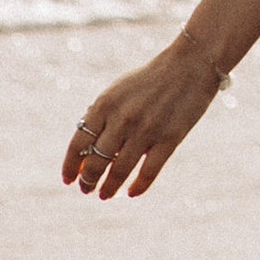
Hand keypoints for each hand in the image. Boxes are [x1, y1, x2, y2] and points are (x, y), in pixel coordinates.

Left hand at [63, 36, 230, 201]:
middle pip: (96, 161)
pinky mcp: (169, 139)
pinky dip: (138, 186)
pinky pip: (149, 171)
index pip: (79, 143)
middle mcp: (122, 119)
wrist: (190, 65)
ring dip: (109, 187)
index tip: (68, 180)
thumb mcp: (117, 91)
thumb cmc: (150, 79)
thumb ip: (101, 116)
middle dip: (88, 180)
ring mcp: (146, 130)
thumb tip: (85, 151)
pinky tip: (131, 193)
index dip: (70, 166)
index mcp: (104, 105)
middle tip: (87, 189)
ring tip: (105, 195)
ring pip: (120, 170)